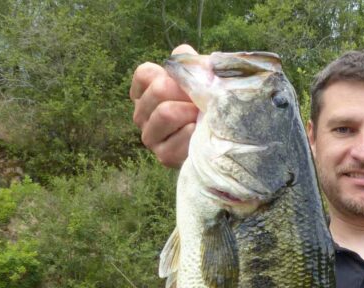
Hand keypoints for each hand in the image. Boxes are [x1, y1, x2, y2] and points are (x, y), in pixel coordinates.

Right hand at [129, 44, 198, 167]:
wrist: (222, 142)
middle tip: (203, 101)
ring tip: (202, 116)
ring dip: (191, 113)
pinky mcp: (163, 156)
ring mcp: (150, 137)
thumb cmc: (208, 106)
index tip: (189, 85)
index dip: (173, 75)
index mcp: (145, 92)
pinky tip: (200, 132)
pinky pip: (177, 138)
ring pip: (166, 113)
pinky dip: (194, 133)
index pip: (146, 74)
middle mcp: (141, 114)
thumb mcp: (201, 80)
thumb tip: (183, 54)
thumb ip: (190, 62)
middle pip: (159, 90)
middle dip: (187, 93)